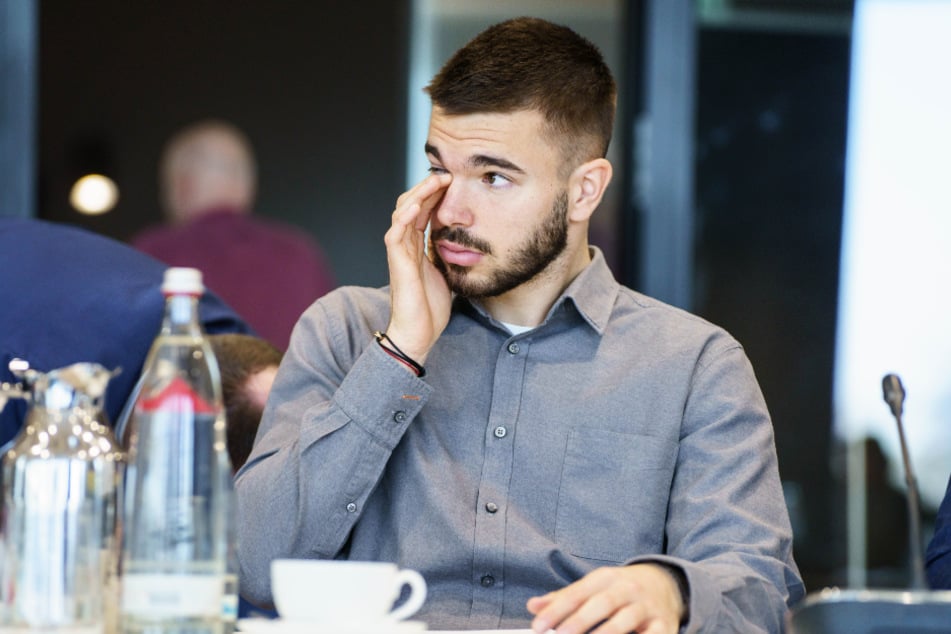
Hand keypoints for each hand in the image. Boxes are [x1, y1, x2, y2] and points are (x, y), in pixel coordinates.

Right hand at [382, 172, 452, 364]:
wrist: (417, 334)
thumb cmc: (430, 308)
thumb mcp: (447, 273)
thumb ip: (450, 255)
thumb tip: (469, 242)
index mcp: (417, 246)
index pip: (423, 210)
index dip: (435, 193)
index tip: (453, 180)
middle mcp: (406, 244)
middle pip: (411, 204)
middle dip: (428, 187)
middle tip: (447, 173)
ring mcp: (399, 252)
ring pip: (402, 212)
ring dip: (418, 194)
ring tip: (436, 180)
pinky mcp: (396, 262)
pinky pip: (396, 233)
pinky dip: (405, 217)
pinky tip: (417, 205)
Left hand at [526, 564, 684, 633]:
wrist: (666, 583)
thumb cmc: (620, 589)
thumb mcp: (594, 586)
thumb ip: (564, 598)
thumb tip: (534, 606)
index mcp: (605, 578)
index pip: (578, 593)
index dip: (557, 609)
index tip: (538, 625)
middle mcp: (627, 588)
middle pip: (601, 604)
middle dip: (579, 622)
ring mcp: (646, 606)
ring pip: (625, 621)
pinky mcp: (664, 624)